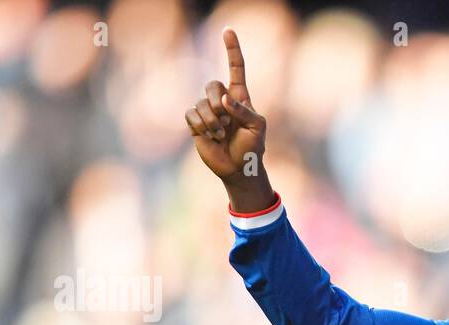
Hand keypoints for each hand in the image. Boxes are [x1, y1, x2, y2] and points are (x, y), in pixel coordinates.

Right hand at [184, 28, 271, 208]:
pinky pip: (191, 114)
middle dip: (218, 102)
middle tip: (227, 120)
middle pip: (212, 84)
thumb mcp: (257, 128)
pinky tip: (211, 136)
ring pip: (201, 102)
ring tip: (222, 135)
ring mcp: (208, 111)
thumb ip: (244, 110)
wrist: (239, 169)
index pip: (235, 68)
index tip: (227, 31)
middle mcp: (222, 101)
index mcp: (240, 97)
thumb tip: (225, 100)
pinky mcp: (196, 123)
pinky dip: (202, 126)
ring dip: (213, 121)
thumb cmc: (252, 148)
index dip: (232, 50)